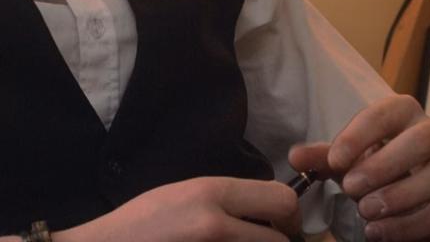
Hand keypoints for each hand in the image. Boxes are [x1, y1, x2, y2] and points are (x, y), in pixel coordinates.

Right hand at [55, 176, 300, 241]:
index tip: (280, 225)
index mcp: (210, 193)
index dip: (288, 216)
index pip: (281, 199)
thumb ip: (223, 198)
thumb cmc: (141, 222)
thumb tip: (263, 209)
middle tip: (270, 241)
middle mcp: (216, 223)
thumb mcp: (183, 194)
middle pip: (281, 239)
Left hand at [289, 95, 429, 241]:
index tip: (334, 161)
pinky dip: (410, 224)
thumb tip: (295, 158)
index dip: (360, 135)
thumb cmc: (375, 166)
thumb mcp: (347, 160)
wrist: (413, 196)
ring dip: (399, 196)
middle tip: (350, 188)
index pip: (386, 112)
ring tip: (364, 213)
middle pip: (423, 139)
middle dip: (384, 164)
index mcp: (403, 114)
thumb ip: (322, 157)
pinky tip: (379, 232)